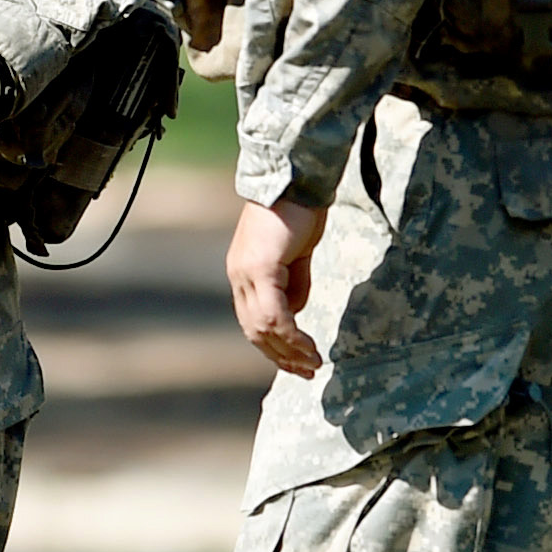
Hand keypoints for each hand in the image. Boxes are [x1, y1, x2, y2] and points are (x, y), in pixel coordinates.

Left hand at [227, 199, 328, 377]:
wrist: (295, 181)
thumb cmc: (297, 213)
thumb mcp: (295, 256)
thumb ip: (292, 284)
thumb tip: (295, 312)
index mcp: (243, 272)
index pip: (251, 320)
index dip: (273, 346)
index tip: (296, 362)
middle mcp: (238, 275)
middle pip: (254, 329)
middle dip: (281, 355)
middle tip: (306, 370)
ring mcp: (247, 272)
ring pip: (263, 326)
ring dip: (289, 350)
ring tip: (312, 363)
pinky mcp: (261, 268)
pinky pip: (275, 314)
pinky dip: (292, 335)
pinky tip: (309, 346)